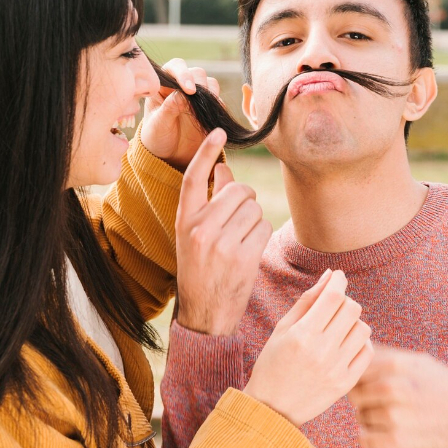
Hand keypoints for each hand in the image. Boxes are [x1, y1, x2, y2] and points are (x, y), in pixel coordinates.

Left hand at [141, 58, 215, 169]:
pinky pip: (218, 101)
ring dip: (211, 93)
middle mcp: (181, 85)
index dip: (183, 74)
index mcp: (163, 84)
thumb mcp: (158, 125)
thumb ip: (168, 108)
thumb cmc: (156, 138)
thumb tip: (182, 95)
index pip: (175, 67)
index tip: (189, 90)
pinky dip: (218, 106)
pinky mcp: (209, 107)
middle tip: (199, 99)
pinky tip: (214, 116)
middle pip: (197, 72)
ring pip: (210, 83)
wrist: (169, 156)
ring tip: (206, 110)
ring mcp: (197, 96)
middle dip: (200, 84)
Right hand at [175, 128, 270, 334]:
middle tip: (241, 216)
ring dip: (254, 219)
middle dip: (245, 198)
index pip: (194, 178)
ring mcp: (221, 243)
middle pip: (237, 190)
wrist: (204, 316)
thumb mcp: (193, 236)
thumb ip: (208, 204)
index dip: (206, 152)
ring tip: (241, 239)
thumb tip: (225, 170)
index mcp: (184, 221)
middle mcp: (200, 229)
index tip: (219, 132)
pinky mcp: (243, 257)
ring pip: (253, 208)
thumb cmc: (200, 271)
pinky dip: (261, 235)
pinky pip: (263, 227)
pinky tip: (250, 251)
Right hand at [243, 270, 373, 425]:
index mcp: (302, 335)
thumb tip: (329, 276)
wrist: (272, 408)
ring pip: (363, 329)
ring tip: (339, 328)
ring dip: (353, 322)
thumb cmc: (273, 363)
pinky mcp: (346, 383)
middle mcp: (321, 351)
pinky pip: (368, 351)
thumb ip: (307, 301)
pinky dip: (360, 342)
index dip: (338, 280)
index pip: (333, 296)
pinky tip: (346, 344)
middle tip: (334, 306)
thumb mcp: (282, 329)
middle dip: (345, 300)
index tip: (337, 277)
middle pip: (352, 309)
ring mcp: (336, 369)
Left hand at [347, 346, 447, 447]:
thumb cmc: (447, 388)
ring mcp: (393, 415)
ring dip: (372, 421)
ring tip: (397, 419)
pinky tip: (390, 435)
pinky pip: (364, 440)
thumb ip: (387, 356)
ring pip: (361, 417)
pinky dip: (373, 439)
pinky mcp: (396, 441)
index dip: (362, 379)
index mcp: (396, 364)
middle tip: (385, 405)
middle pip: (355, 394)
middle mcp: (392, 387)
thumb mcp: (420, 362)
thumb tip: (358, 348)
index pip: (356, 370)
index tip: (373, 386)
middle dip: (365, 399)